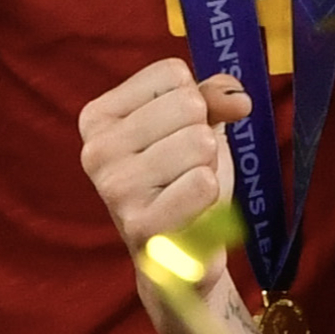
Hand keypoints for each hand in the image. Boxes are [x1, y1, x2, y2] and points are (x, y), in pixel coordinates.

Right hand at [78, 60, 248, 285]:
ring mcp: (115, 190)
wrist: (177, 260)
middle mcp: (95, 151)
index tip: (175, 135)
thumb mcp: (194, 126)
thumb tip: (238, 99)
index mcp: (97, 117)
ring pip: (201, 142)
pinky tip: (191, 215)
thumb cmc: (181, 182)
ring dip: (208, 167)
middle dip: (203, 137)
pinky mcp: (142, 226)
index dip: (193, 102)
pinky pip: (203, 183)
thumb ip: (213, 96)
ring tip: (187, 192)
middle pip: (188, 106)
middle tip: (184, 170)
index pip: (171, 74)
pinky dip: (211, 198)